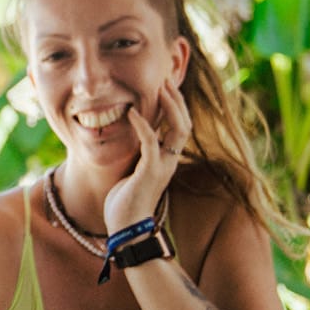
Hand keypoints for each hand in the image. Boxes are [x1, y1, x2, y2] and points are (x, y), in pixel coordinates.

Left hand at [104, 79, 190, 229]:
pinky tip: (131, 112)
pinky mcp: (149, 172)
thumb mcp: (132, 172)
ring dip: (169, 106)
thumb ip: (136, 155)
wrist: (126, 230)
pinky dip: (143, 125)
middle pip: (185, 123)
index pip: (178, 126)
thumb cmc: (124, 204)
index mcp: (166, 160)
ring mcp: (162, 166)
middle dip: (177, 99)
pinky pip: (150, 142)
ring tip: (159, 86)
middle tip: (166, 78)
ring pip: (178, 129)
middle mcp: (170, 161)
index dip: (175, 105)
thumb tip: (129, 138)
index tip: (165, 85)